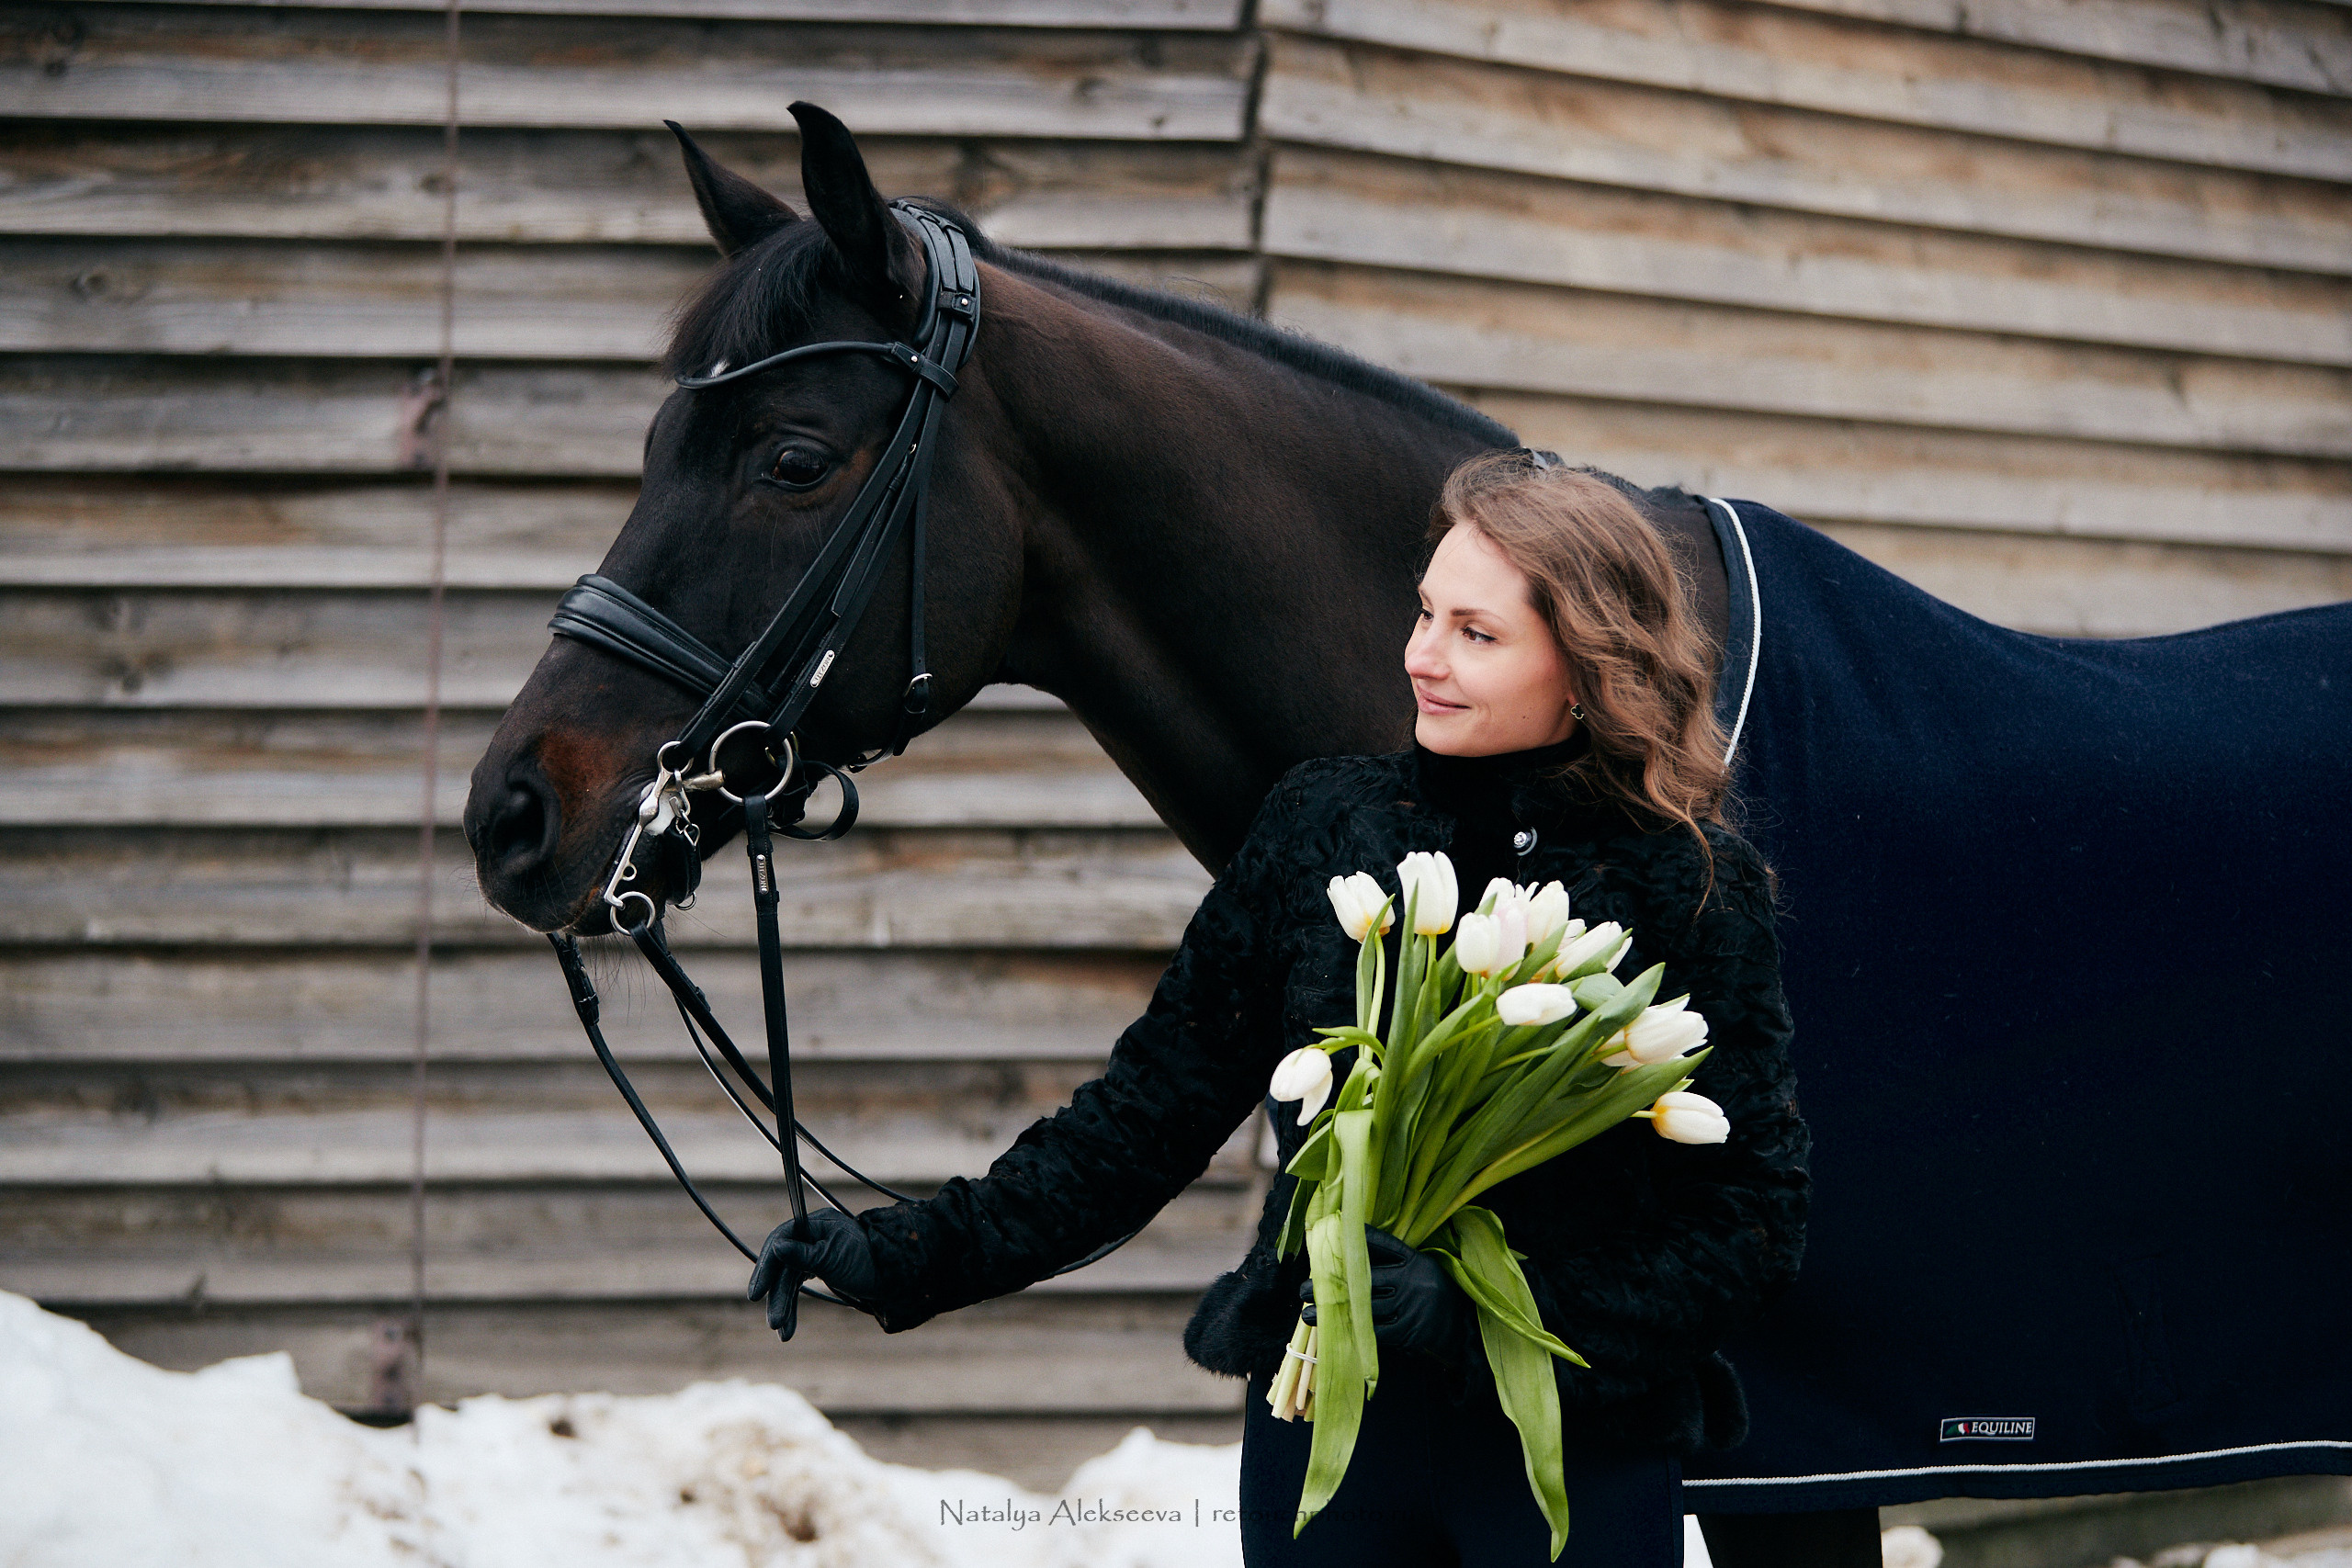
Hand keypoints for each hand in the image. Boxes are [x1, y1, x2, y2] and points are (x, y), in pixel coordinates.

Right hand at [747, 1208, 880, 1337]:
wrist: (893, 1276)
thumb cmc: (868, 1261)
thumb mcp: (836, 1259)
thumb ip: (805, 1254)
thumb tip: (777, 1246)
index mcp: (816, 1224)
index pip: (781, 1239)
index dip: (767, 1266)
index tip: (757, 1293)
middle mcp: (810, 1235)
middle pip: (782, 1264)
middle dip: (776, 1295)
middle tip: (772, 1322)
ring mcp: (811, 1252)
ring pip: (787, 1280)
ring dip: (782, 1306)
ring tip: (781, 1333)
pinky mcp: (815, 1268)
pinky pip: (795, 1288)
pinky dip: (791, 1307)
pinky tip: (788, 1329)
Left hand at [1297, 1225, 1476, 1369]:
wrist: (1464, 1326)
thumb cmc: (1435, 1293)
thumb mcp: (1421, 1268)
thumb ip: (1393, 1261)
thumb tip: (1351, 1251)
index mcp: (1415, 1260)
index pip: (1382, 1244)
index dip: (1357, 1240)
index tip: (1332, 1236)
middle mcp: (1413, 1280)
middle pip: (1364, 1278)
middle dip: (1331, 1283)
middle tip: (1302, 1289)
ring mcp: (1411, 1307)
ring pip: (1364, 1308)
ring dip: (1334, 1312)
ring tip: (1307, 1314)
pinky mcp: (1409, 1331)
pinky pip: (1376, 1332)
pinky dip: (1354, 1331)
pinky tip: (1335, 1332)